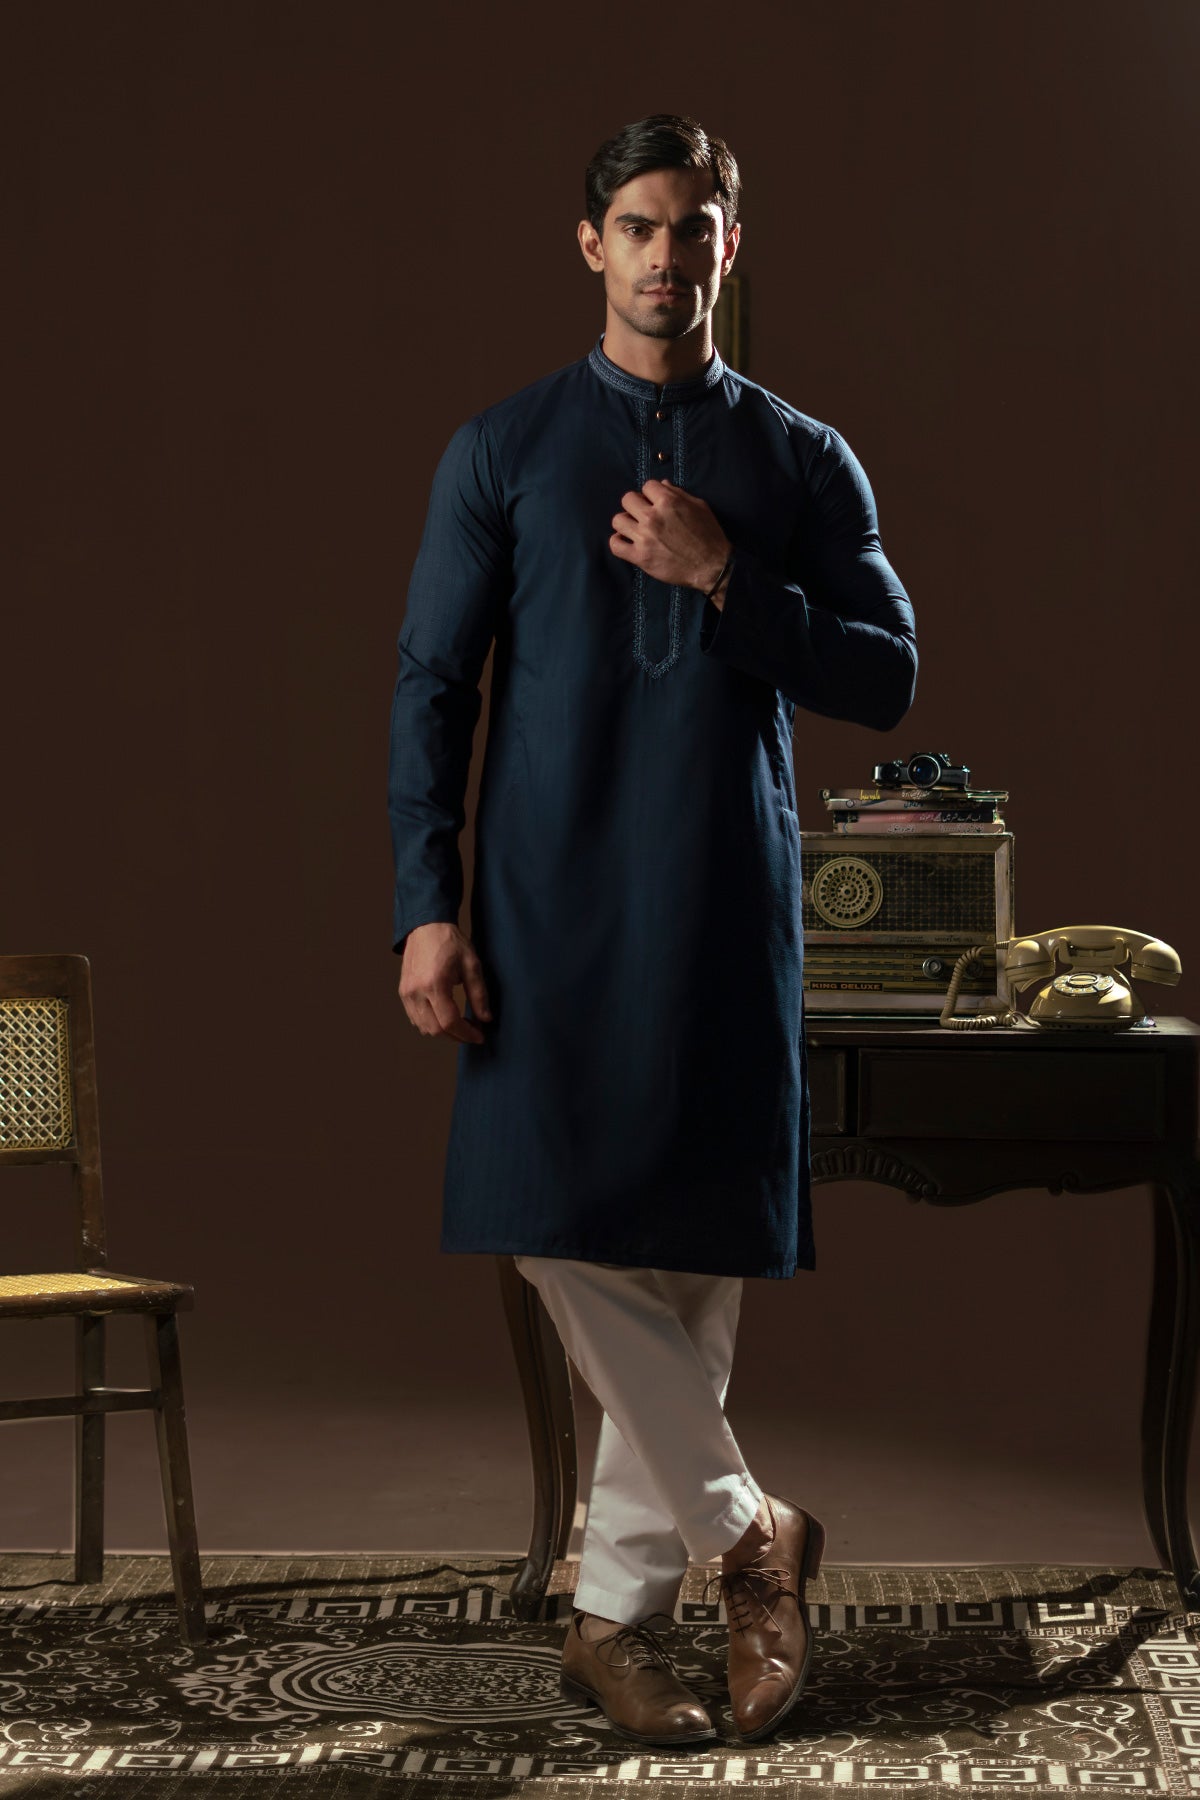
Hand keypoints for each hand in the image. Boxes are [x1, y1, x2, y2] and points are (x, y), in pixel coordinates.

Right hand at [398, 922, 491, 1044]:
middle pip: (435, 1030)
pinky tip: (444, 1017)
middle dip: (456, 1036)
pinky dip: (430, 1024)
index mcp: (434, 984)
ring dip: (443, 1031)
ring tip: (460, 1025)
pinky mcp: (403, 992)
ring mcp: (406, 993)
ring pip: (424, 1027)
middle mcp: (416, 992)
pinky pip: (415, 1018)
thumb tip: (485, 1019)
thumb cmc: (450, 942)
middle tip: (472, 1032)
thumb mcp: (472, 964)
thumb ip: (479, 994)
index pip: (449, 1022)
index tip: (479, 1036)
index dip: (466, 1034)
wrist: (426, 926)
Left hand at [610, 479, 730, 593]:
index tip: (655, 502)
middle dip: (636, 505)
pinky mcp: (640, 557)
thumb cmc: (709, 535)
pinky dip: (618, 542)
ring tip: (634, 528)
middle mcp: (652, 517)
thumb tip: (662, 484)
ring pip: (618, 520)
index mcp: (668, 501)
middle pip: (627, 499)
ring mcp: (644, 537)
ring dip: (625, 522)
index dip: (651, 494)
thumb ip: (678, 494)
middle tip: (643, 515)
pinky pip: (615, 545)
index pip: (647, 486)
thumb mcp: (699, 507)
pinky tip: (626, 542)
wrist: (712, 566)